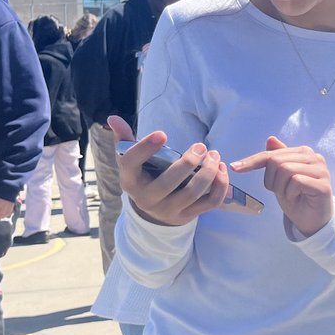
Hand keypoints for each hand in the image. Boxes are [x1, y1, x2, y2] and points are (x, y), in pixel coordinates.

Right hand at [107, 115, 228, 226]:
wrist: (155, 211)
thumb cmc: (145, 177)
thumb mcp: (132, 162)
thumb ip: (125, 140)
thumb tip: (113, 118)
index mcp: (130, 181)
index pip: (131, 164)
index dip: (145, 148)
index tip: (162, 134)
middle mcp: (147, 199)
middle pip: (167, 183)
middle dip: (187, 163)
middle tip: (201, 146)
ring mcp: (169, 210)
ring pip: (192, 193)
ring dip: (208, 173)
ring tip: (214, 156)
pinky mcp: (189, 215)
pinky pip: (210, 203)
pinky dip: (220, 186)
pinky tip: (222, 169)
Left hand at [231, 136, 332, 235]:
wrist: (312, 221)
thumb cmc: (297, 198)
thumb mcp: (281, 179)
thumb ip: (277, 158)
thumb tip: (270, 138)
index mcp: (304, 153)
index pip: (272, 153)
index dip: (252, 161)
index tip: (235, 167)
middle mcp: (315, 157)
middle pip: (277, 161)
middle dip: (271, 180)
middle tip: (280, 191)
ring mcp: (321, 171)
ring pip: (286, 170)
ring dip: (280, 187)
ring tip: (290, 195)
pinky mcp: (323, 185)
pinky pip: (296, 181)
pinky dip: (290, 193)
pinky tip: (297, 198)